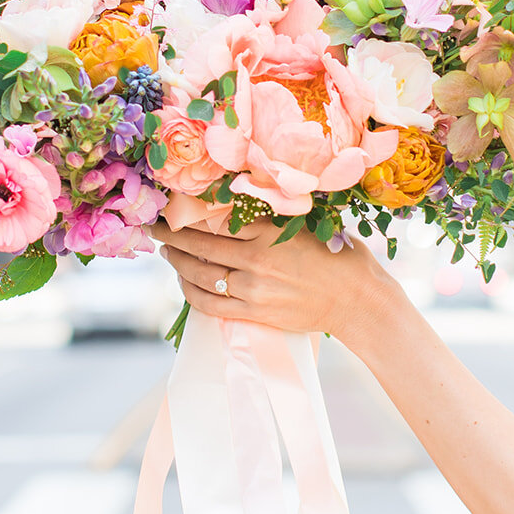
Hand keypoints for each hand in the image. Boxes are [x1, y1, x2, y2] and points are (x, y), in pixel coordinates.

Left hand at [151, 218, 398, 344]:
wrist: (359, 302)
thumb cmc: (341, 257)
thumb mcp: (311, 224)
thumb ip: (277, 216)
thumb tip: (244, 201)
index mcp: (272, 230)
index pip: (219, 217)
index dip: (191, 211)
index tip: (174, 205)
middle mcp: (257, 257)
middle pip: (200, 244)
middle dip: (172, 235)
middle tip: (155, 227)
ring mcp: (253, 288)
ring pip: (200, 273)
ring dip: (178, 262)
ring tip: (167, 252)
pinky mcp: (254, 313)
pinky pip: (209, 302)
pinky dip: (190, 291)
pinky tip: (184, 281)